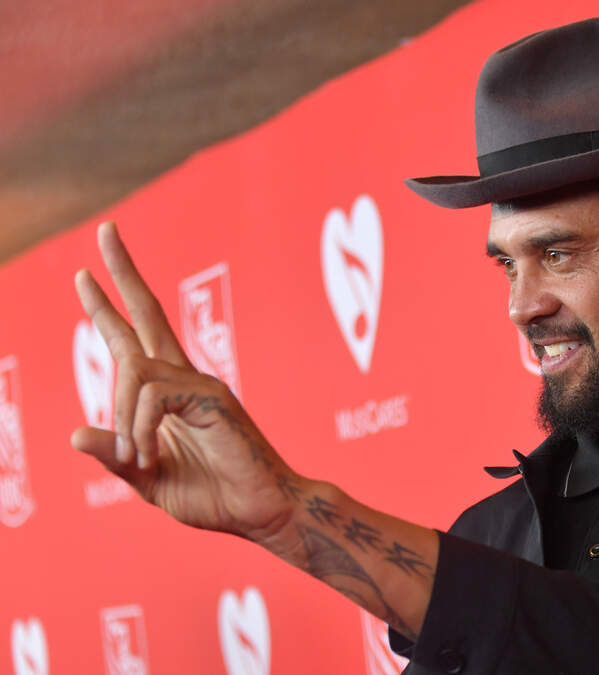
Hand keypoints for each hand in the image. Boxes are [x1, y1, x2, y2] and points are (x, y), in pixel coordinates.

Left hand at [71, 222, 296, 542]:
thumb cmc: (215, 496)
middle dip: (122, 271)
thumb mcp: (149, 479)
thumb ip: (117, 457)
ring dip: (122, 421)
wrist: (263, 512)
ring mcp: (201, 384)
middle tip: (106, 229)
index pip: (135, 337)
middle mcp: (186, 377)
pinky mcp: (211, 397)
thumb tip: (74, 434)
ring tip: (140, 460)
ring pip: (134, 371)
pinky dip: (139, 429)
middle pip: (147, 312)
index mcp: (170, 394)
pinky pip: (151, 396)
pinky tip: (149, 456)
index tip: (84, 275)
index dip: (108, 307)